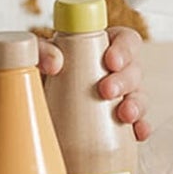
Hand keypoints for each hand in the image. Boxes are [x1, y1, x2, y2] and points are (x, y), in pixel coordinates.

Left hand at [38, 25, 150, 141]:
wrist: (31, 107)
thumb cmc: (39, 75)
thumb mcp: (36, 57)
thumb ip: (41, 50)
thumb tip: (54, 63)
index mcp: (99, 48)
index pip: (125, 39)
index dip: (124, 48)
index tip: (110, 61)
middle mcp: (113, 71)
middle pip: (134, 69)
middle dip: (124, 80)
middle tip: (105, 90)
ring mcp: (119, 97)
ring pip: (139, 96)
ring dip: (136, 105)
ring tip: (124, 115)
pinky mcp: (119, 122)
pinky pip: (138, 124)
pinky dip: (141, 128)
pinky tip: (137, 133)